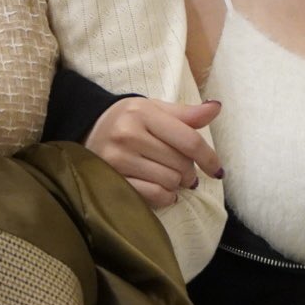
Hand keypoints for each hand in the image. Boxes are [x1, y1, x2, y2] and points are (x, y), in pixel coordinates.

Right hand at [85, 97, 222, 208]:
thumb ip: (186, 113)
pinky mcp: (111, 179)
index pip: (189, 140)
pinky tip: (164, 191)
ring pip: (169, 182)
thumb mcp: (155, 109)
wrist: (87, 128)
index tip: (216, 170)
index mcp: (143, 112)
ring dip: (177, 184)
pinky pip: (153, 196)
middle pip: (181, 164)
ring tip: (171, 178)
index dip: (208, 157)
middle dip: (189, 171)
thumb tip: (217, 107)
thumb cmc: (129, 119)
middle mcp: (128, 135)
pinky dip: (165, 197)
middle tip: (185, 171)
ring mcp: (117, 159)